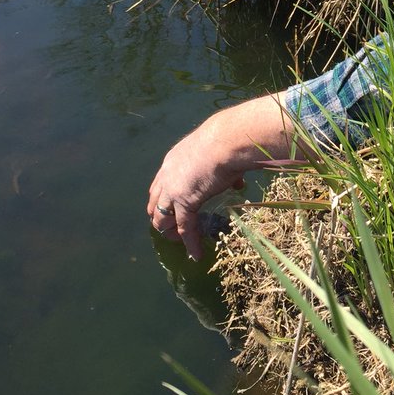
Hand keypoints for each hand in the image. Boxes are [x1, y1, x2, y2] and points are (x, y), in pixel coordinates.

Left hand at [147, 91, 307, 259]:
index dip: (165, 200)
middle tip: (171, 230)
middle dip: (161, 218)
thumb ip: (225, 173)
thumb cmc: (227, 141)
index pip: (160, 185)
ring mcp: (172, 189)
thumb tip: (238, 182)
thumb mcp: (221, 156)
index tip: (172, 210)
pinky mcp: (183, 202)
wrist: (227, 140)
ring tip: (180, 243)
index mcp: (173, 160)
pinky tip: (196, 254)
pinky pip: (184, 228)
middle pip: (155, 203)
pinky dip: (190, 243)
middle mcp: (167, 175)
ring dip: (170, 233)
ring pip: (161, 219)